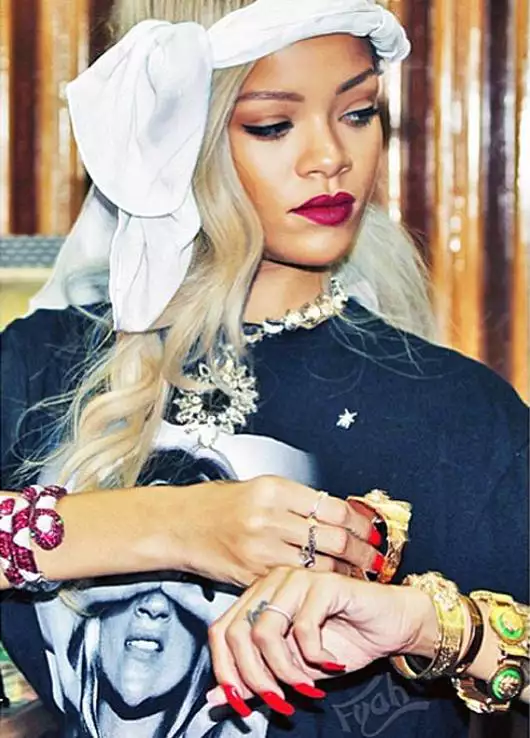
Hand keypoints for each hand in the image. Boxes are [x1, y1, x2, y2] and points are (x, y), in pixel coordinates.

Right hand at [175, 475, 383, 586]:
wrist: (180, 524)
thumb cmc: (219, 504)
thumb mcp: (260, 488)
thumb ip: (296, 501)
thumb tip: (336, 514)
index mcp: (274, 489)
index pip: (333, 507)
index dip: (360, 523)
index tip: (372, 531)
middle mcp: (269, 518)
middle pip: (332, 538)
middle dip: (361, 552)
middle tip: (376, 558)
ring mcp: (260, 549)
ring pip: (318, 565)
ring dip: (344, 573)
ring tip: (358, 574)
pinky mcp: (252, 575)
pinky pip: (294, 582)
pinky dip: (315, 586)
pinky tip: (327, 585)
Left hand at [207, 566, 434, 715]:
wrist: (391, 626)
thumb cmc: (343, 643)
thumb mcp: (294, 669)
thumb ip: (256, 678)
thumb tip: (216, 699)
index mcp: (258, 597)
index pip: (220, 631)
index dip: (225, 671)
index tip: (241, 703)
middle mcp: (271, 582)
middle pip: (237, 633)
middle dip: (254, 677)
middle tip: (278, 700)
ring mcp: (296, 579)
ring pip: (264, 631)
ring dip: (284, 670)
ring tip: (306, 685)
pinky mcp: (323, 583)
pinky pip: (303, 628)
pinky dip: (315, 657)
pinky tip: (330, 663)